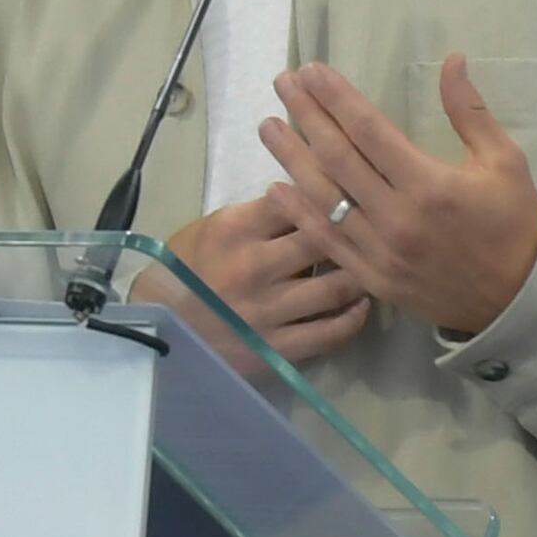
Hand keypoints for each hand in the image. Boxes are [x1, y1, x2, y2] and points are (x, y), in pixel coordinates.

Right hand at [165, 191, 373, 363]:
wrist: (159, 327)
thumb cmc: (185, 268)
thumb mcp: (212, 228)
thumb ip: (259, 216)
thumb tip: (310, 199)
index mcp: (234, 229)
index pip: (295, 199)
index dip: (326, 192)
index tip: (349, 188)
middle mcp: (254, 267)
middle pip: (323, 238)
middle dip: (353, 230)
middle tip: (377, 226)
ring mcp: (267, 310)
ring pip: (335, 287)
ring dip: (361, 274)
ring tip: (375, 265)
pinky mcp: (276, 348)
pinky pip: (329, 333)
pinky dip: (353, 318)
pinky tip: (362, 305)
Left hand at [261, 58, 536, 342]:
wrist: (521, 300)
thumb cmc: (513, 223)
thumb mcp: (505, 161)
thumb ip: (470, 111)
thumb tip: (452, 59)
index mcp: (429, 185)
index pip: (368, 130)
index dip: (335, 97)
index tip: (311, 71)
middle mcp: (397, 217)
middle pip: (337, 157)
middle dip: (305, 115)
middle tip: (282, 84)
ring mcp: (381, 252)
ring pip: (323, 198)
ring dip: (290, 159)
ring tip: (267, 126)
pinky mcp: (373, 278)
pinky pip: (327, 242)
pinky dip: (298, 214)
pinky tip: (276, 187)